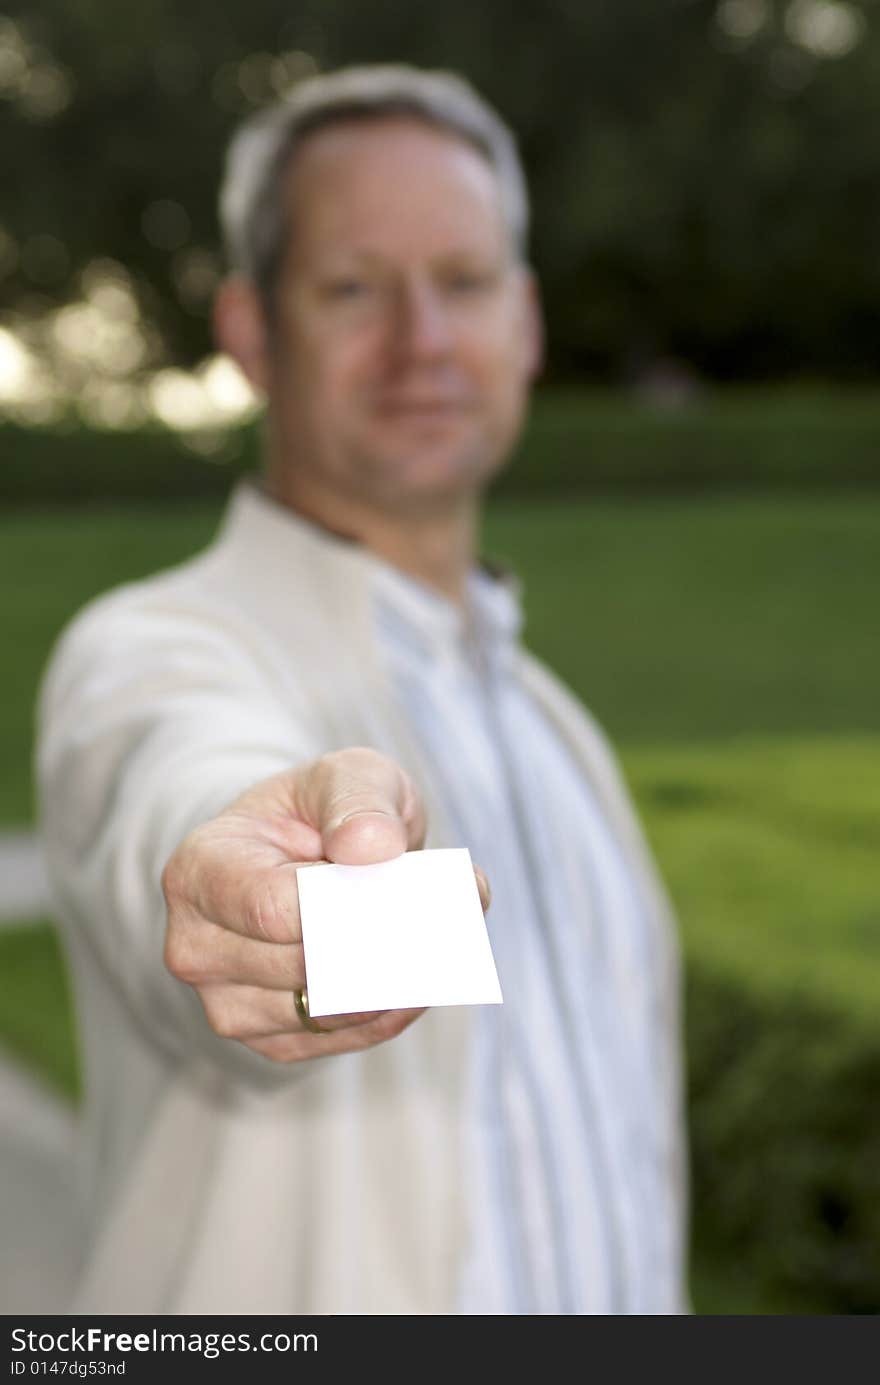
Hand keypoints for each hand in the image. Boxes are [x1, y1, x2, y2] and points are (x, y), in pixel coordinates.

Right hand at [162, 747, 490, 1062]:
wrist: (301, 857)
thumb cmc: (318, 813)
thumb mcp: (343, 777)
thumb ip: (360, 799)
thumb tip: (372, 848)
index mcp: (199, 871)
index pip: (274, 909)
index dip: (348, 902)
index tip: (402, 880)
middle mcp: (196, 946)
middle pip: (305, 966)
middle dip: (383, 940)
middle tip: (446, 914)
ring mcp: (226, 1003)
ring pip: (328, 1011)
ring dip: (396, 980)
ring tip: (439, 938)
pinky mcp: (271, 1040)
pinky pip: (343, 1038)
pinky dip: (392, 1009)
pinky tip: (418, 973)